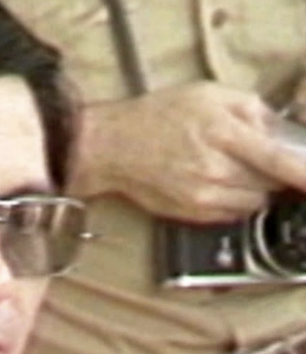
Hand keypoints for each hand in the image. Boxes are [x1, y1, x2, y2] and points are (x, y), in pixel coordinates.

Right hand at [67, 82, 305, 222]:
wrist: (112, 147)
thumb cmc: (156, 117)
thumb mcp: (205, 93)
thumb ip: (248, 107)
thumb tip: (279, 130)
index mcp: (221, 133)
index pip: (277, 159)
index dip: (303, 174)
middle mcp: (214, 169)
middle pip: (269, 183)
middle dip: (270, 171)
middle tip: (249, 156)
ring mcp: (202, 196)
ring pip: (254, 201)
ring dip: (252, 188)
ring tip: (228, 168)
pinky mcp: (192, 214)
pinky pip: (233, 214)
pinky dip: (234, 201)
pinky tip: (214, 183)